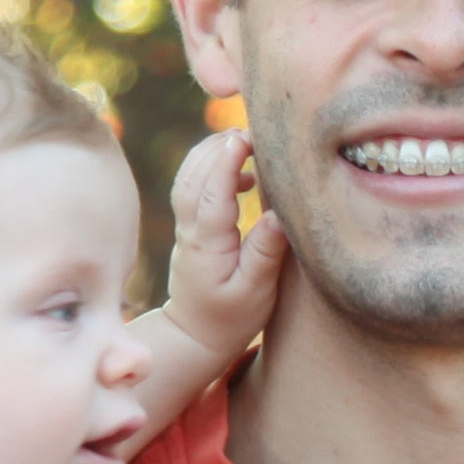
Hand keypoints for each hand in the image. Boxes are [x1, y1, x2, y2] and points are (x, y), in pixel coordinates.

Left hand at [158, 128, 282, 360]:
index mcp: (208, 244)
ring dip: (212, 152)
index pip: (213, 193)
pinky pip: (192, 185)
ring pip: (188, 176)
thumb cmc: (231, 318)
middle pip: (194, 175)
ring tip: (245, 140)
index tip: (246, 137)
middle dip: (219, 147)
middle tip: (252, 129)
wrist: (195, 334)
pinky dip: (210, 167)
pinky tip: (243, 173)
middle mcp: (191, 230)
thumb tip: (276, 215)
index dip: (228, 162)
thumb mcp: (255, 292)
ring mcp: (186, 226)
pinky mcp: (190, 226)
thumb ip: (265, 253)